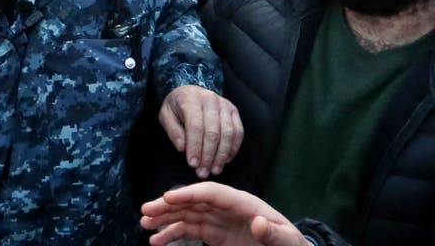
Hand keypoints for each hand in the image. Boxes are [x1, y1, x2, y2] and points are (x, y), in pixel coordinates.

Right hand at [140, 183, 309, 245]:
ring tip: (144, 223)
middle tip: (145, 211)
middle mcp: (227, 208)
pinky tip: (157, 239)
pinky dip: (173, 234)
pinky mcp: (215, 234)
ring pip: (187, 215)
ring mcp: (219, 220)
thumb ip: (273, 232)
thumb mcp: (286, 239)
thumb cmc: (290, 243)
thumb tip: (257, 222)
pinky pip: (190, 231)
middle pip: (194, 202)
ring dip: (165, 218)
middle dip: (169, 205)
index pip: (212, 193)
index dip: (190, 193)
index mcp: (243, 203)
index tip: (168, 197)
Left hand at [159, 85, 242, 178]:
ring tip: (214, 169)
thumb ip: (173, 131)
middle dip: (208, 155)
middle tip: (203, 172)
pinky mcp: (233, 111)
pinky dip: (233, 148)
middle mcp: (210, 99)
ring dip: (222, 155)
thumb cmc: (176, 107)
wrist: (190, 91)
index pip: (195, 126)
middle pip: (213, 132)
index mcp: (191, 99)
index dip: (195, 147)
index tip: (192, 164)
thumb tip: (182, 148)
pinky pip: (238, 131)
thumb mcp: (166, 116)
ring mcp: (224, 104)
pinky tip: (226, 160)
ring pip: (228, 133)